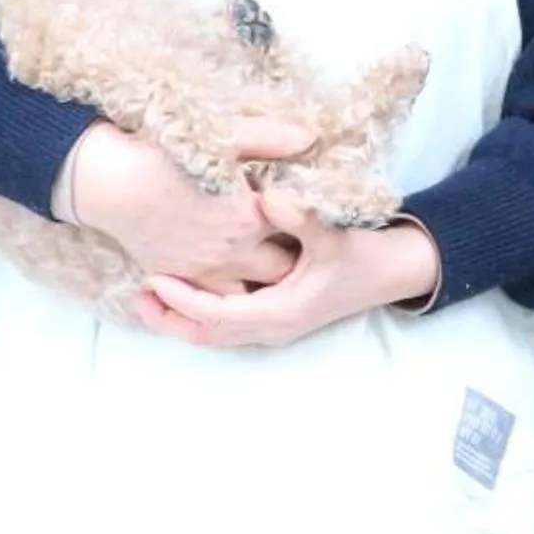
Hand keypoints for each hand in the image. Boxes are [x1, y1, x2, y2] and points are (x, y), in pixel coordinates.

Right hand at [65, 120, 312, 292]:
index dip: (307, 223)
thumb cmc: (165, 156)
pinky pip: (212, 299)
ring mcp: (206, 271)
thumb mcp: (222, 138)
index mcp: (251, 217)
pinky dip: (224, 292)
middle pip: (282, 270)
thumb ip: (270, 138)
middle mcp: (234, 252)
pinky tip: (228, 273)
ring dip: (258, 282)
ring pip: (250, 293)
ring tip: (263, 263)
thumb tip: (310, 137)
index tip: (310, 215)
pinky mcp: (180, 278)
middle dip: (292, 259)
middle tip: (295, 243)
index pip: (298, 230)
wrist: (112, 182)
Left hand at [132, 188, 440, 347]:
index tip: (154, 279)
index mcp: (282, 311)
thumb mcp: (334, 233)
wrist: (397, 270)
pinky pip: (229, 324)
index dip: (183, 299)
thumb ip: (301, 217)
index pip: (218, 315)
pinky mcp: (278, 315)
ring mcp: (276, 324)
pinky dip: (202, 314)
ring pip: (217, 332)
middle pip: (209, 333)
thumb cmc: (366, 252)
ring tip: (148, 297)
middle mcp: (275, 325)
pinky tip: (185, 293)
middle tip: (136, 296)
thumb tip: (270, 200)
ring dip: (183, 318)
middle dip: (171, 318)